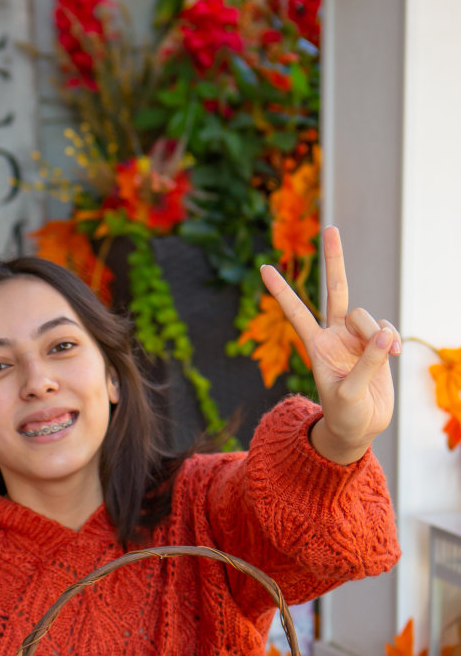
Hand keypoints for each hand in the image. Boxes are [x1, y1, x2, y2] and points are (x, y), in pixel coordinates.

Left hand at [260, 225, 399, 465]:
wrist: (359, 428)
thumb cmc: (345, 416)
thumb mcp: (349, 395)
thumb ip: (366, 364)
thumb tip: (383, 333)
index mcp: (316, 346)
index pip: (296, 312)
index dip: (282, 291)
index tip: (263, 268)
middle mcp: (334, 335)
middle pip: (335, 290)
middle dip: (334, 259)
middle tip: (330, 227)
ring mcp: (355, 337)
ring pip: (366, 314)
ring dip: (375, 332)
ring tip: (382, 356)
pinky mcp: (376, 342)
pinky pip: (385, 327)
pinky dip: (390, 339)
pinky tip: (393, 354)